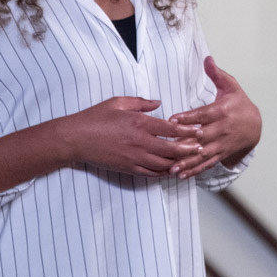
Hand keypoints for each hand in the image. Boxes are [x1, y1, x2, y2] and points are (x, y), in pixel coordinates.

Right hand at [61, 96, 203, 177]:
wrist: (75, 139)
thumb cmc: (95, 118)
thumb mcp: (118, 102)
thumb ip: (141, 102)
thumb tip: (158, 103)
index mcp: (139, 123)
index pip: (171, 129)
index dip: (187, 131)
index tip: (199, 131)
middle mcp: (140, 142)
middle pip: (172, 149)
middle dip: (189, 149)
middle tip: (201, 148)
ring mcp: (134, 158)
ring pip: (164, 164)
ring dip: (179, 162)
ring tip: (190, 160)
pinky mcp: (128, 168)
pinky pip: (151, 173)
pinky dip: (163, 172)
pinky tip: (171, 169)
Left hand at [169, 57, 261, 179]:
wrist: (255, 126)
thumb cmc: (240, 104)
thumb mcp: (231, 86)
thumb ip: (217, 74)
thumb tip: (207, 59)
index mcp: (222, 111)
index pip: (203, 114)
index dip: (188, 117)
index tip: (172, 120)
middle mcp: (222, 129)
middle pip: (201, 137)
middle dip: (184, 143)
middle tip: (166, 147)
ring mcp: (221, 144)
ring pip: (202, 154)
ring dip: (187, 161)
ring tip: (172, 167)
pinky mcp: (220, 154)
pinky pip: (206, 164)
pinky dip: (193, 170)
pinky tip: (180, 175)